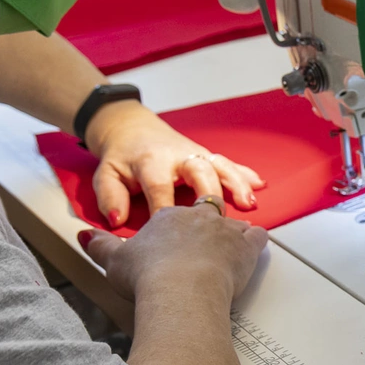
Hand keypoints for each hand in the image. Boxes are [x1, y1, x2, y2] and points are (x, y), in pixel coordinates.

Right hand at [81, 202, 268, 301]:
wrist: (179, 290)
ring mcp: (225, 229)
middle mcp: (199, 217)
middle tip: (204, 239)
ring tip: (229, 246)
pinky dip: (257, 240)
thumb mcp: (114, 260)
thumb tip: (86, 235)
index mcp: (168, 216)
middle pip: (207, 210)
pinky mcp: (246, 245)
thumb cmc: (148, 276)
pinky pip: (258, 235)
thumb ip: (100, 245)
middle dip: (207, 223)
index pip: (175, 213)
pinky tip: (255, 246)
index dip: (177, 226)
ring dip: (233, 232)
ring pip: (234, 221)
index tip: (176, 237)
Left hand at [85, 100, 265, 227]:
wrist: (131, 129)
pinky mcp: (206, 156)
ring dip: (236, 183)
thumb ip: (110, 197)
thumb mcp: (106, 174)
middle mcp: (178, 156)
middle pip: (199, 171)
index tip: (171, 235)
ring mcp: (195, 154)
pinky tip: (259, 185)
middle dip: (211, 192)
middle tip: (221, 216)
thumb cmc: (121, 156)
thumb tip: (116, 221)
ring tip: (248, 202)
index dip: (165, 211)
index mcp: (151, 162)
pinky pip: (228, 163)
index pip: (160, 188)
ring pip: (220, 165)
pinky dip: (244, 174)